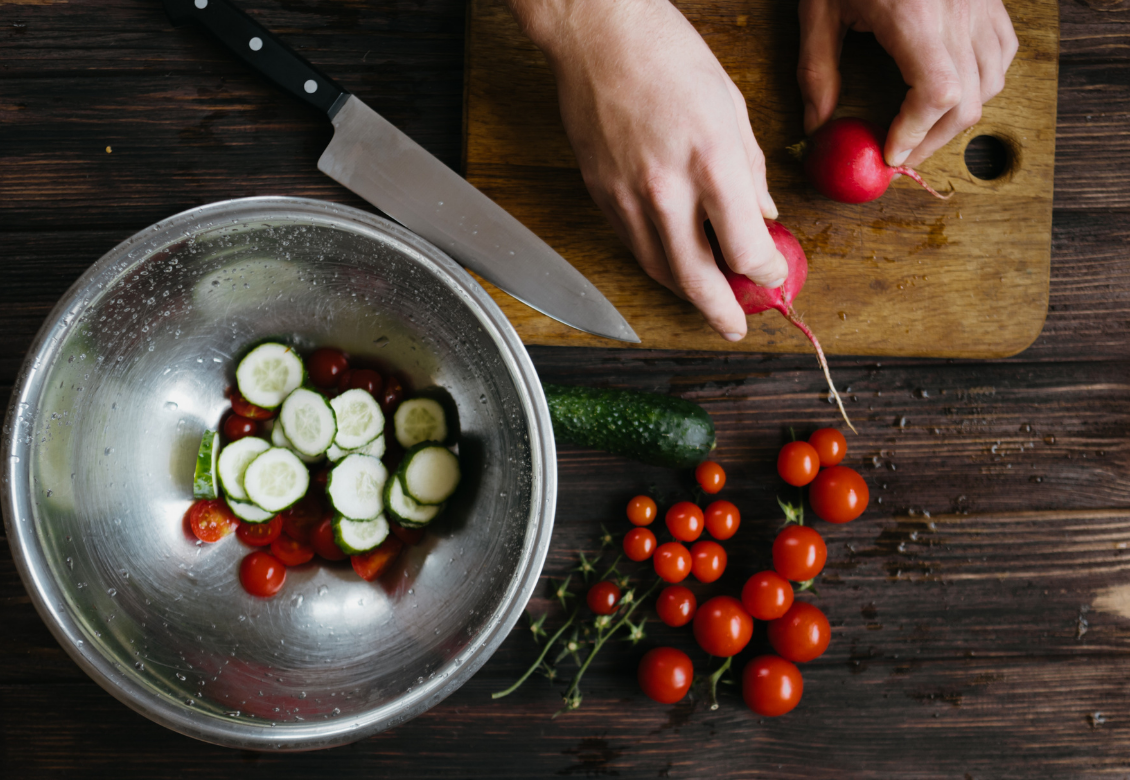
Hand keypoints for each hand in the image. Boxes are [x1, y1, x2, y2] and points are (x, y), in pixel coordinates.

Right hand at [507, 0, 787, 341]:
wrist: (598, 36)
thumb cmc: (669, 56)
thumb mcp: (732, 107)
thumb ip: (750, 170)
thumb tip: (764, 213)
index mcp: (712, 162)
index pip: (747, 249)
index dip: (766, 272)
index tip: (773, 273)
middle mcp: (668, 189)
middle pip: (699, 279)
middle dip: (723, 311)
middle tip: (736, 326)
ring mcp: (628, 197)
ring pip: (661, 271)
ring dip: (688, 295)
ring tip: (708, 302)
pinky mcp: (601, 195)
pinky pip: (634, 246)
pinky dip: (658, 263)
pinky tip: (675, 264)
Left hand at [797, 0, 1017, 166]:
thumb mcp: (820, 10)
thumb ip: (817, 71)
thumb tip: (818, 126)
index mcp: (914, 14)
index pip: (936, 93)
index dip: (915, 133)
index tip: (890, 152)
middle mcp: (957, 11)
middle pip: (967, 100)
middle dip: (932, 139)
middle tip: (899, 154)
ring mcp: (980, 4)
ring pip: (992, 82)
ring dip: (958, 116)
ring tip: (921, 129)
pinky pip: (1002, 52)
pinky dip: (982, 82)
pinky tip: (952, 89)